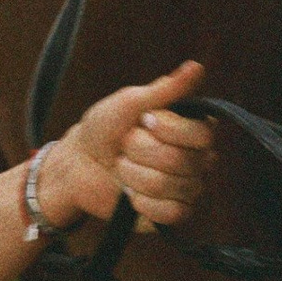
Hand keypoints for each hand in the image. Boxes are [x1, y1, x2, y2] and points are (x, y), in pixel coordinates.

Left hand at [39, 62, 214, 234]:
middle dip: (141, 151)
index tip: (144, 121)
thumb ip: (165, 89)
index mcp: (193, 130)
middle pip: (182, 161)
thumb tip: (196, 66)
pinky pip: (172, 214)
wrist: (78, 163)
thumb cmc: (105, 128)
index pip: (203, 134)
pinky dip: (144, 203)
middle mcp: (198, 159)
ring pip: (171, 186)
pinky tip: (129, 194)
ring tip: (122, 167)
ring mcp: (187, 188)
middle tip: (125, 145)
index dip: (169, 130)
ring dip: (134, 176)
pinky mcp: (172, 214)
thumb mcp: (130, 102)